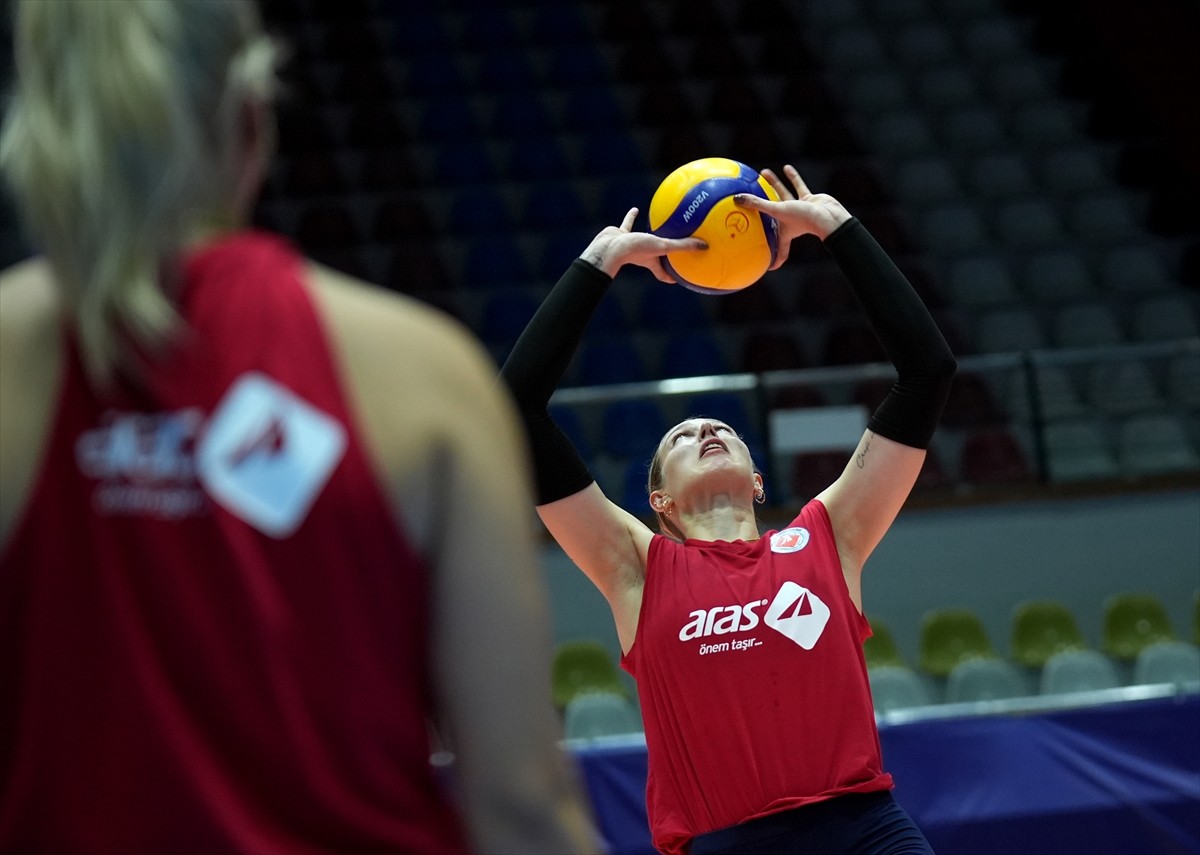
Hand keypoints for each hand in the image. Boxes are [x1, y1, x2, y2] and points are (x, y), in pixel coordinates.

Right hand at [579, 208, 706, 280]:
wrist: (608, 247)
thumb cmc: (635, 250)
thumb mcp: (663, 247)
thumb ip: (682, 246)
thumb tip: (705, 246)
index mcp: (651, 261)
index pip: (663, 274)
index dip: (671, 277)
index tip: (680, 278)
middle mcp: (641, 255)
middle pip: (655, 257)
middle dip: (663, 254)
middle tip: (672, 248)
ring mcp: (630, 244)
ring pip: (642, 238)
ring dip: (649, 234)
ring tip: (657, 225)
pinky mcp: (621, 234)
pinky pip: (628, 223)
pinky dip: (632, 217)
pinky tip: (637, 209)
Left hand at [733, 165, 851, 269]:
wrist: (829, 215)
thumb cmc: (804, 219)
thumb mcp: (777, 211)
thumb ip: (757, 204)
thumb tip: (737, 199)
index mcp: (783, 231)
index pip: (777, 249)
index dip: (773, 259)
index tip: (766, 265)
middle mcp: (790, 221)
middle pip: (771, 211)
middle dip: (760, 204)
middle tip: (748, 196)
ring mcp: (800, 209)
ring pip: (783, 194)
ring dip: (774, 184)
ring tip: (764, 173)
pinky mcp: (809, 199)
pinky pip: (798, 186)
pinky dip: (792, 177)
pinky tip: (786, 168)